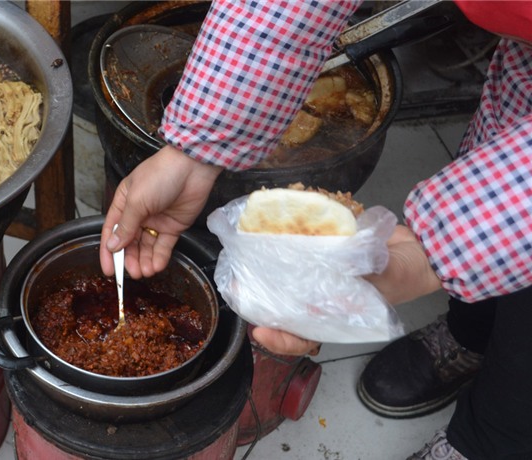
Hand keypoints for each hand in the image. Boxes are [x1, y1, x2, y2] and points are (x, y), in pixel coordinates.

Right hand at [100, 145, 221, 278]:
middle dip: (129, 259)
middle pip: (130, 243)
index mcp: (124, 203)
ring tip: (145, 272)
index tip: (108, 270)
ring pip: (147, 247)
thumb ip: (125, 225)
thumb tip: (112, 245)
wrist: (192, 168)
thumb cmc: (160, 175)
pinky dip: (160, 257)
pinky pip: (164, 246)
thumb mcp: (136, 200)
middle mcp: (139, 214)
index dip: (108, 251)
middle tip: (131, 273)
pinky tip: (156, 266)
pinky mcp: (173, 226)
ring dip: (144, 260)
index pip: (111, 231)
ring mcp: (156, 221)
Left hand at [251, 225, 440, 356]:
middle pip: (286, 306)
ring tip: (246, 260)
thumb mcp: (388, 278)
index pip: (303, 336)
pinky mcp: (327, 251)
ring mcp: (324, 274)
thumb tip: (344, 270)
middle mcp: (325, 297)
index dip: (280, 338)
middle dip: (261, 300)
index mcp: (337, 316)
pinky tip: (273, 231)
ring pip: (289, 279)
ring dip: (268, 271)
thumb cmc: (409, 272)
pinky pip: (303, 251)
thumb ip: (366, 276)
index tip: (260, 331)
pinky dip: (289, 242)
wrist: (423, 247)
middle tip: (237, 288)